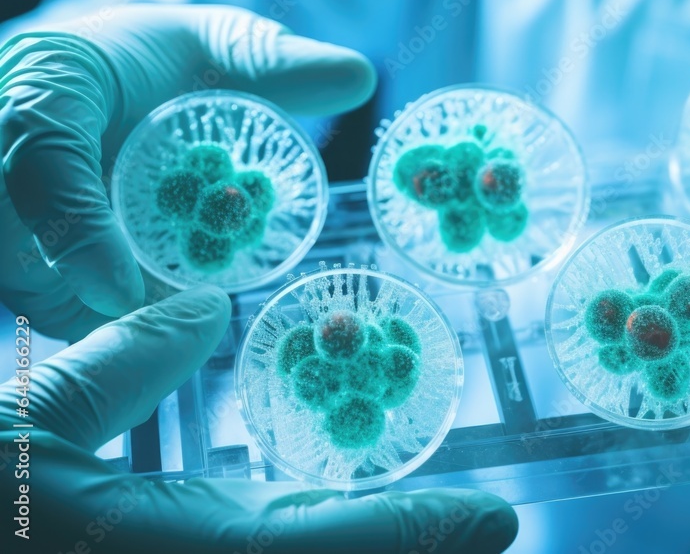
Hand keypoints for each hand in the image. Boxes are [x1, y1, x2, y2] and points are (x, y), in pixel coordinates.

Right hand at [0, 5, 376, 340]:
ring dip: (98, 325)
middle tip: (168, 345)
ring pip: (31, 286)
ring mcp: (10, 207)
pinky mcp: (24, 250)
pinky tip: (158, 343)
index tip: (120, 290)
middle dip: (82, 302)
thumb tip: (362, 75)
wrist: (105, 77)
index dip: (71, 224)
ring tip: (170, 355)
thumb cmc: (159, 60)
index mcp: (46, 84)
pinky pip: (52, 302)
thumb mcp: (214, 48)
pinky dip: (104, 327)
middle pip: (13, 246)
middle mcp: (7, 151)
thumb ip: (273, 64)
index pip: (34, 153)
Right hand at [0, 287, 517, 552]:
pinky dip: (340, 541)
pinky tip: (363, 524)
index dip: (406, 534)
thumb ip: (117, 370)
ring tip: (454, 529)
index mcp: (157, 545)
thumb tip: (202, 308)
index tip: (494, 519)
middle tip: (489, 528)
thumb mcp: (27, 423)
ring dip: (390, 550)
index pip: (306, 546)